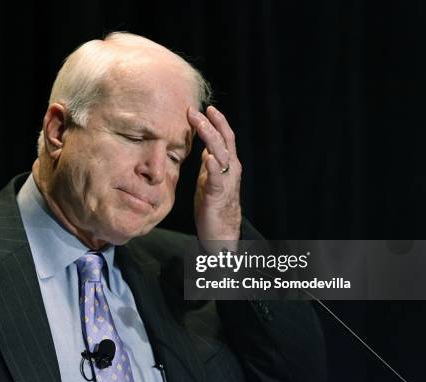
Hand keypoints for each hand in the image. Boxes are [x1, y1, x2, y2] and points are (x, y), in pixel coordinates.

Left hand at [188, 105, 241, 241]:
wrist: (221, 231)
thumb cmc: (214, 203)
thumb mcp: (209, 176)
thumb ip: (209, 161)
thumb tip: (204, 144)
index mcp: (227, 163)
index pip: (223, 136)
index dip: (215, 121)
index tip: (202, 107)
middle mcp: (231, 168)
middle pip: (223, 140)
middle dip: (210, 123)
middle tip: (194, 111)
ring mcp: (226, 180)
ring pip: (221, 154)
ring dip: (210, 138)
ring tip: (201, 125)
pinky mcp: (218, 194)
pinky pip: (217, 178)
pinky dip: (213, 166)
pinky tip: (207, 157)